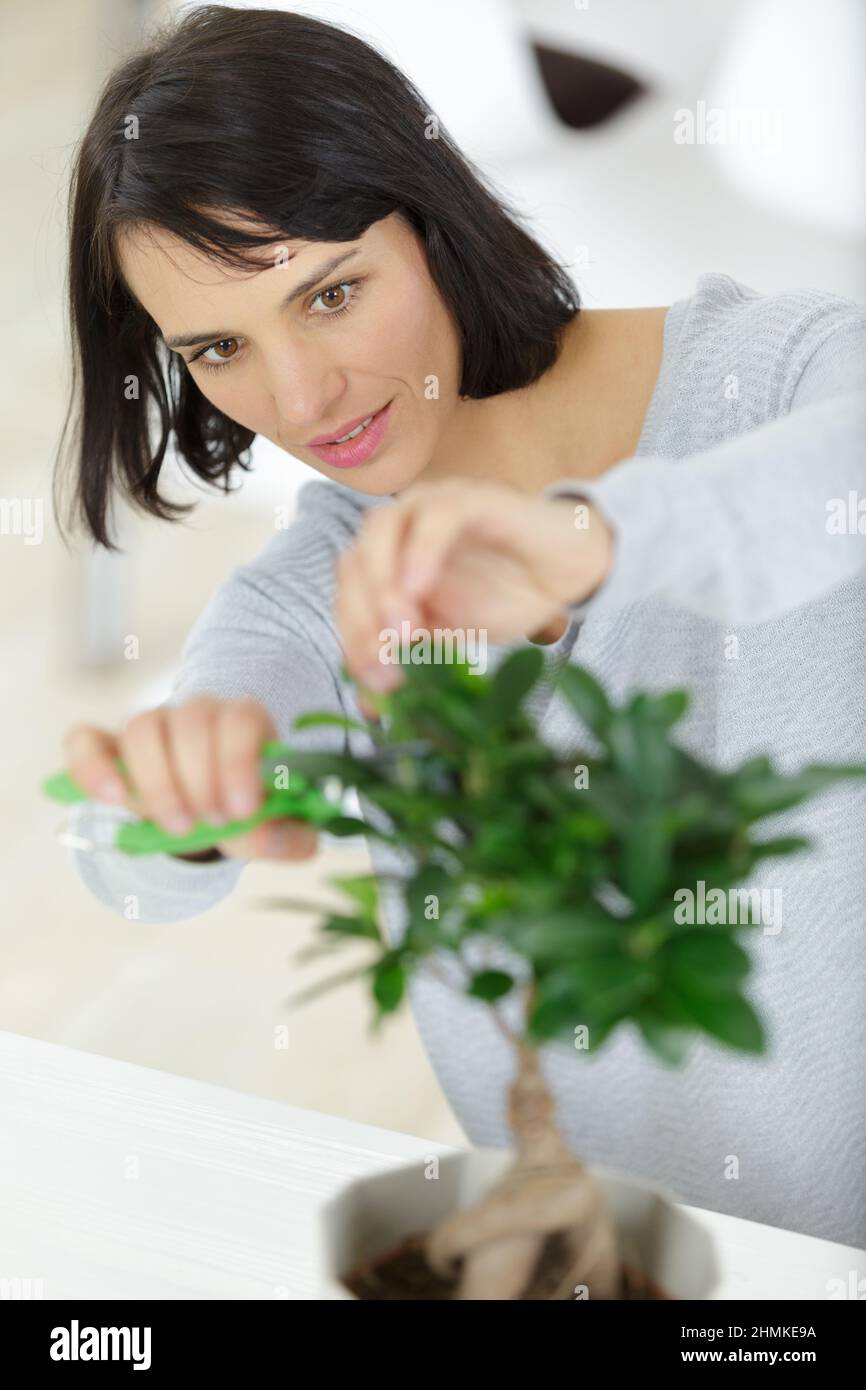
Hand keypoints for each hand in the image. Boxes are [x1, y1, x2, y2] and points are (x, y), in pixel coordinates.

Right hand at [62, 694, 317, 861]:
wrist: (210, 809)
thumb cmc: (247, 811)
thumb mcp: (276, 827)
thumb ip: (288, 835)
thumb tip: (267, 834)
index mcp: (245, 721)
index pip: (240, 717)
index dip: (238, 762)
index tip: (241, 811)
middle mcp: (197, 713)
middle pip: (192, 722)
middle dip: (201, 780)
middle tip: (213, 823)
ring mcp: (151, 726)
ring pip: (142, 727)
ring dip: (159, 783)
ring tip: (179, 825)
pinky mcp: (109, 748)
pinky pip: (86, 740)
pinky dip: (93, 768)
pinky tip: (114, 798)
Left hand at [335, 478, 612, 689]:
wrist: (570, 572)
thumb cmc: (509, 597)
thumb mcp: (453, 640)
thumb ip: (412, 659)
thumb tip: (369, 704)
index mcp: (387, 557)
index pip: (349, 593)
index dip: (354, 639)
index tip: (376, 684)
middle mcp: (401, 525)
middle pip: (355, 562)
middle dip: (364, 619)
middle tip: (388, 665)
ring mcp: (434, 504)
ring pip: (382, 530)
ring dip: (384, 583)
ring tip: (404, 631)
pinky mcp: (474, 497)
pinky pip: (438, 515)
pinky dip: (421, 551)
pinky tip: (419, 589)